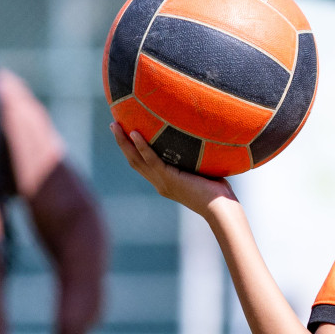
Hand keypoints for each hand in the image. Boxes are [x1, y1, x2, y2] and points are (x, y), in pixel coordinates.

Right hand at [110, 122, 237, 216]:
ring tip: (115, 125)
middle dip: (122, 143)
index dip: (133, 149)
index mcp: (165, 182)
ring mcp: (162, 182)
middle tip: (113, 125)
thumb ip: (197, 158)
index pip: (143, 164)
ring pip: (136, 160)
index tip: (127, 134)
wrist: (220, 208)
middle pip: (133, 160)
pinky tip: (134, 133)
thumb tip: (203, 136)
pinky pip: (152, 160)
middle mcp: (159, 183)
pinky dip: (142, 146)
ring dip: (124, 142)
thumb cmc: (219, 192)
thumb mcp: (204, 171)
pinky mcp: (169, 179)